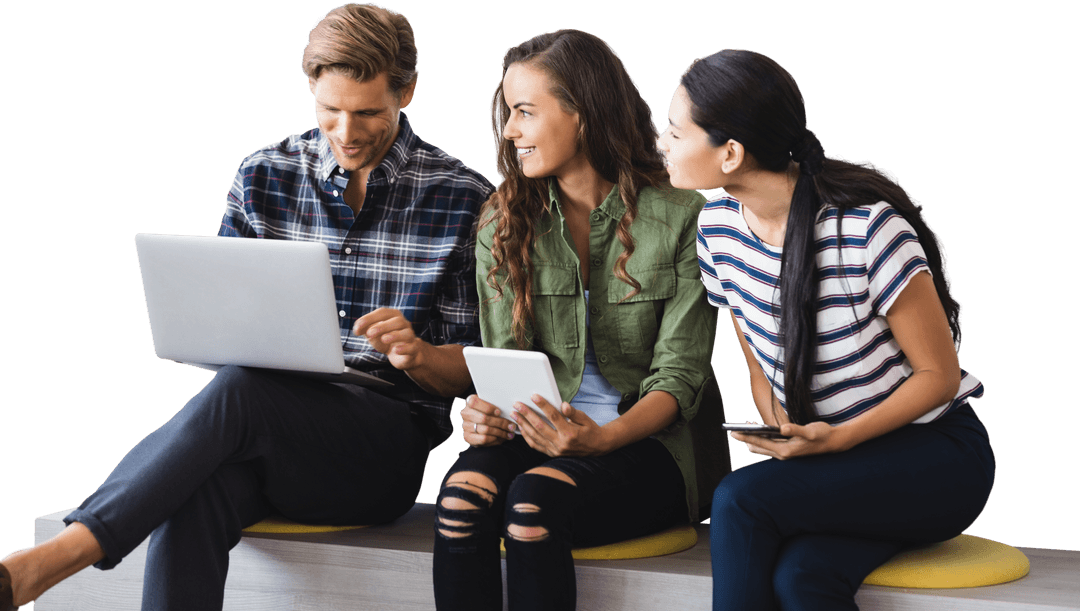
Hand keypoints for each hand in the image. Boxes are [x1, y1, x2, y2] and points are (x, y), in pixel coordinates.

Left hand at [352, 308, 426, 370]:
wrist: (403, 355)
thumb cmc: (386, 341)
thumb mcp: (373, 335)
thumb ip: (365, 330)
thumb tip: (358, 329)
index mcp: (393, 316)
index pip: (382, 313)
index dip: (369, 318)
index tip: (357, 327)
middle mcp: (404, 324)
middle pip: (397, 321)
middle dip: (382, 326)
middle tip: (370, 333)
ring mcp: (410, 336)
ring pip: (406, 333)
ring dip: (394, 335)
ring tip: (384, 339)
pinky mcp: (414, 349)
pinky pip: (412, 347)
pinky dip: (404, 348)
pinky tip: (396, 350)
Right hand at [461, 395, 515, 446]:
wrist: (475, 421)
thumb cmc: (486, 410)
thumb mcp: (489, 403)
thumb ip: (496, 403)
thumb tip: (509, 410)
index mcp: (469, 401)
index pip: (475, 402)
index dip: (488, 408)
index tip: (499, 412)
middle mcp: (465, 413)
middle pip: (484, 418)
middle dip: (501, 423)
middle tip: (512, 426)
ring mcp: (465, 426)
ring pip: (485, 430)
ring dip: (500, 433)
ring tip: (510, 433)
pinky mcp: (467, 437)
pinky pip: (483, 439)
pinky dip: (495, 439)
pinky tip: (502, 438)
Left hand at [511, 394, 609, 456]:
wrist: (597, 448)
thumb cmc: (590, 430)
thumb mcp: (585, 419)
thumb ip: (573, 412)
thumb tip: (563, 405)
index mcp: (570, 433)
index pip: (553, 417)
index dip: (543, 405)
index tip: (533, 396)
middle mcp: (561, 444)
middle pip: (540, 427)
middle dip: (526, 414)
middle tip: (517, 404)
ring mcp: (555, 450)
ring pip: (535, 437)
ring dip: (523, 424)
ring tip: (515, 414)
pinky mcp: (552, 453)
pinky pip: (535, 445)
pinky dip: (527, 436)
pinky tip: (521, 427)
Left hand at [730, 421, 849, 459]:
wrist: (833, 442)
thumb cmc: (822, 435)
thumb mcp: (811, 431)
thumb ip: (796, 430)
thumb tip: (783, 429)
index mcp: (785, 451)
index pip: (760, 443)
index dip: (746, 437)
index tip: (733, 432)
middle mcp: (782, 454)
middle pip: (757, 447)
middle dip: (746, 437)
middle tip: (738, 426)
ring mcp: (784, 454)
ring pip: (762, 447)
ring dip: (753, 438)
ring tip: (747, 425)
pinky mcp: (786, 450)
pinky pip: (768, 446)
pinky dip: (761, 439)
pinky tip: (760, 430)